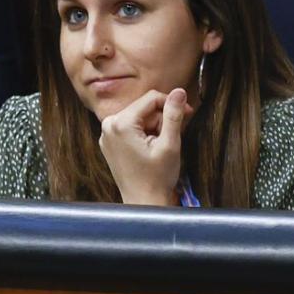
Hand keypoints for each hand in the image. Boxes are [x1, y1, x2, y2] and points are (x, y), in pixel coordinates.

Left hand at [98, 88, 192, 205]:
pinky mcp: (110, 142)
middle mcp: (108, 125)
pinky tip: (150, 149)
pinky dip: (144, 133)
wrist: (143, 202)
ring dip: (154, 127)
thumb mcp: (170, 144)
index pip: (151, 98)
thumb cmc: (157, 178)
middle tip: (171, 138)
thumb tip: (179, 91)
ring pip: (139, 117)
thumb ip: (173, 115)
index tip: (187, 113)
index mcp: (120, 123)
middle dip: (161, 119)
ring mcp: (106, 134)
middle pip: (144, 107)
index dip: (172, 103)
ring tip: (159, 147)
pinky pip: (131, 127)